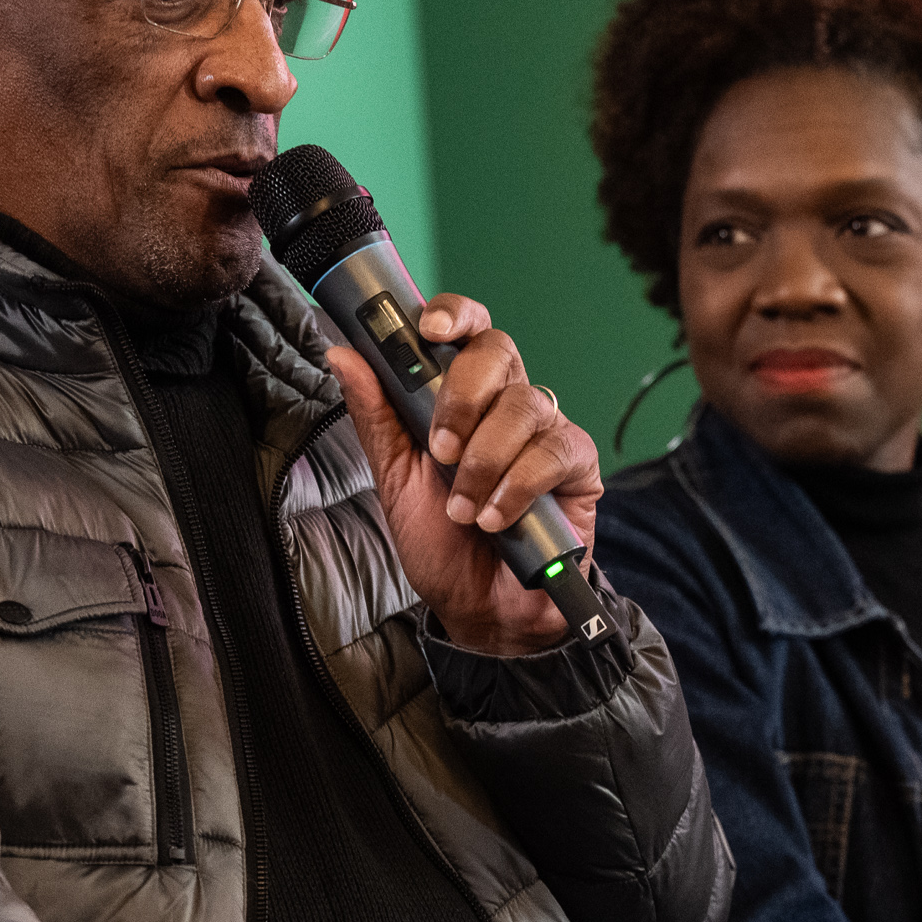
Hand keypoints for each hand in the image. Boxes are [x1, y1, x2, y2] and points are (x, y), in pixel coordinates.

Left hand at [326, 294, 602, 655]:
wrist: (481, 607)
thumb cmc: (440, 542)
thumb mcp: (394, 478)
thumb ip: (375, 415)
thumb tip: (343, 354)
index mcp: (462, 396)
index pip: (465, 330)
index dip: (453, 315)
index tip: (428, 330)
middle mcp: (506, 403)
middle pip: (498, 351)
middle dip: (463, 396)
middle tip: (440, 450)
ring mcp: (546, 431)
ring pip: (524, 406)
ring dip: (484, 461)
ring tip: (464, 509)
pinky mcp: (579, 466)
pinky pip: (555, 452)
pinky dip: (518, 486)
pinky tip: (497, 519)